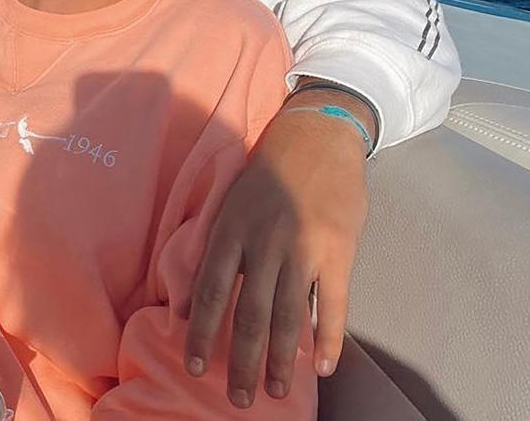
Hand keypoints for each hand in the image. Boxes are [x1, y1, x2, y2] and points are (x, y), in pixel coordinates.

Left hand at [184, 93, 368, 407]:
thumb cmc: (267, 172)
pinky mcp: (338, 250)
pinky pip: (334, 304)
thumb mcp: (230, 203)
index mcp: (231, 228)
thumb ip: (217, 247)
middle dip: (240, 361)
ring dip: (280, 360)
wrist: (318, 135)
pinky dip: (328, 339)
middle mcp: (263, 241)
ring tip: (273, 392)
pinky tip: (322, 369)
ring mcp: (303, 247)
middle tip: (237, 400)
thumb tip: (193, 298)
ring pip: (288, 316)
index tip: (192, 366)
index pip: (209, 289)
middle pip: (248, 312)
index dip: (199, 330)